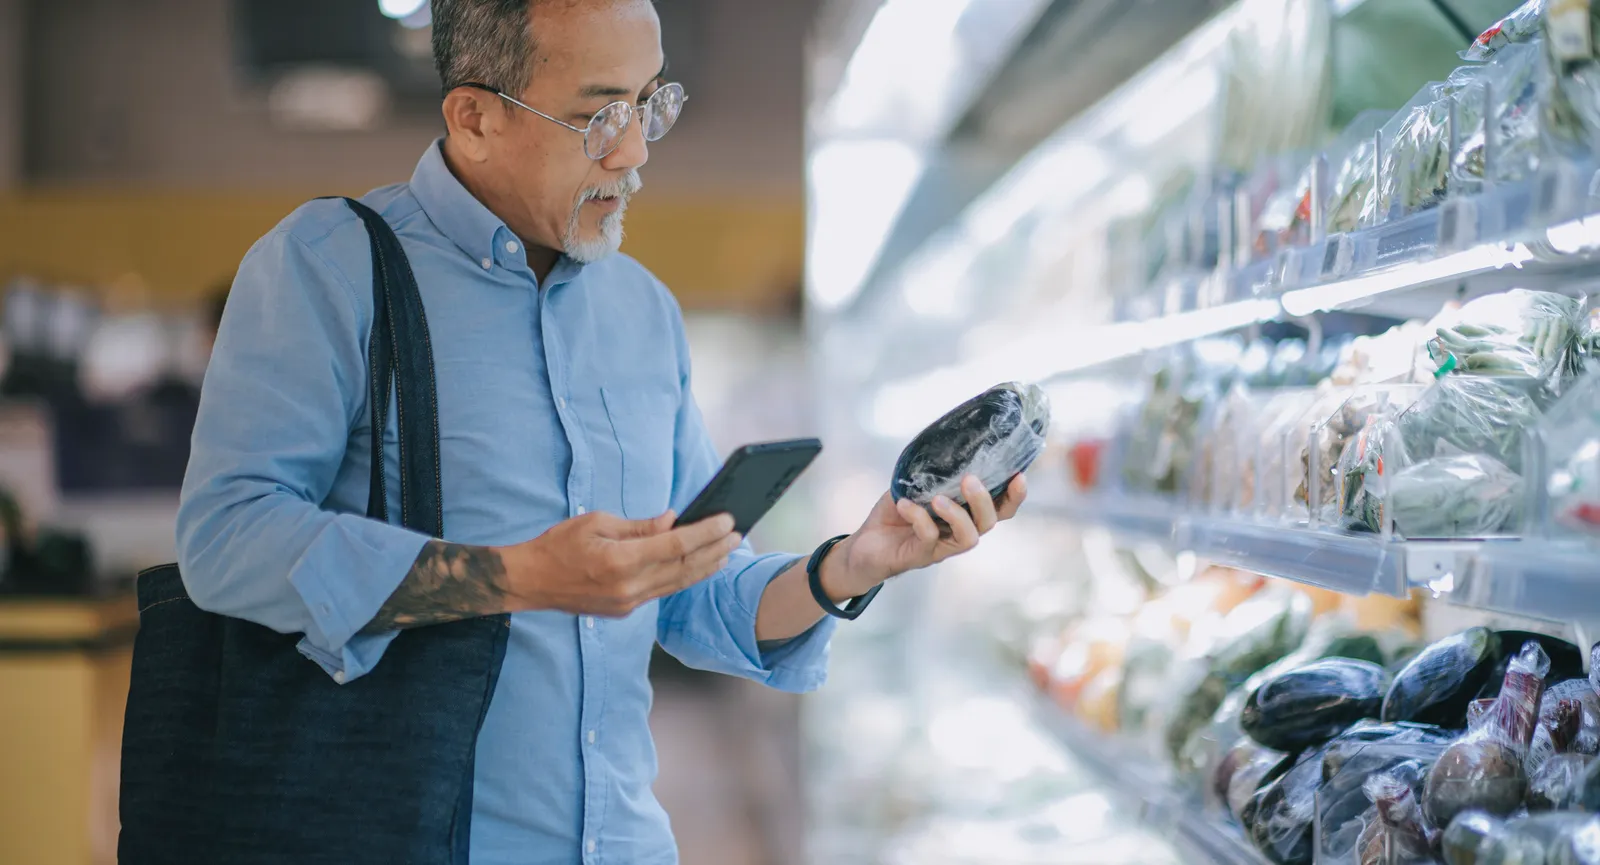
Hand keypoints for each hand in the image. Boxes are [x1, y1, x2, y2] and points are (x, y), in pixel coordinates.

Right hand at [504, 511, 741, 616]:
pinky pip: (662, 592)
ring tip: (727, 552)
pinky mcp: (625, 611)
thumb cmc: (558, 545)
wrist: (531, 582)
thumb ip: (639, 526)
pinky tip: (697, 567)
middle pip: (683, 567)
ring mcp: (628, 603)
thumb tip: (673, 520)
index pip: (675, 544)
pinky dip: (683, 578)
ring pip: (677, 584)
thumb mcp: (597, 523)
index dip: (705, 532)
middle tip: (737, 534)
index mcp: (620, 560)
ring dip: (705, 567)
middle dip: (714, 550)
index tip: (726, 520)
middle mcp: (629, 586)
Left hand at [823, 474, 1027, 598]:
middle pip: (990, 523)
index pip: (1001, 509)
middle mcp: (958, 533)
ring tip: (938, 499)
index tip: (1019, 475)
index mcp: (964, 515)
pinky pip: (928, 538)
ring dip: (958, 515)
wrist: (863, 548)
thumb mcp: (914, 486)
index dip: (1015, 496)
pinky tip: (904, 504)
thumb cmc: (894, 515)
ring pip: (969, 537)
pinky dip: (918, 518)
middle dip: (985, 500)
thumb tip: (944, 442)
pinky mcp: (919, 556)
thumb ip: (931, 471)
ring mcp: (941, 548)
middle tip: (970, 480)